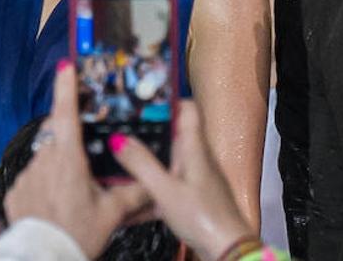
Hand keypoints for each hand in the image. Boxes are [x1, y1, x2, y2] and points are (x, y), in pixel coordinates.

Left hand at [4, 62, 149, 257]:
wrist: (41, 260)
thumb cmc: (77, 234)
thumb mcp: (112, 214)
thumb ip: (134, 193)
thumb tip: (154, 182)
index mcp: (69, 160)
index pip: (66, 114)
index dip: (66, 87)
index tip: (66, 66)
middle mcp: (44, 161)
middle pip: (58, 137)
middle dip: (71, 141)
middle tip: (86, 158)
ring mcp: (27, 176)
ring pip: (46, 158)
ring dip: (59, 166)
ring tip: (73, 192)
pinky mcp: (15, 192)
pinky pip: (33, 178)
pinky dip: (44, 184)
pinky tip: (55, 203)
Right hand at [113, 101, 252, 260]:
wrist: (227, 249)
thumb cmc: (203, 217)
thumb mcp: (165, 190)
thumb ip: (142, 164)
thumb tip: (119, 139)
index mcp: (194, 148)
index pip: (187, 109)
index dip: (168, 99)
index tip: (143, 97)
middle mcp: (196, 159)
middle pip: (171, 136)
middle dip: (146, 134)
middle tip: (118, 130)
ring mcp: (194, 179)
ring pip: (165, 164)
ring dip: (143, 166)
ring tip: (114, 165)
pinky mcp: (190, 199)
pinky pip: (164, 189)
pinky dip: (147, 194)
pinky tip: (127, 208)